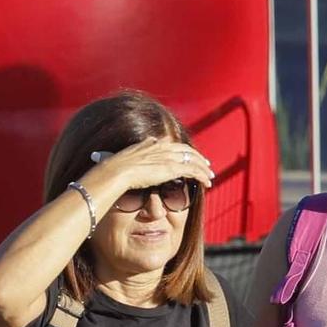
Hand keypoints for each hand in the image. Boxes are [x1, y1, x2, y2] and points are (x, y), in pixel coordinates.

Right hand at [80, 137, 214, 209]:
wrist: (116, 172)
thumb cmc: (116, 169)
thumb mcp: (128, 158)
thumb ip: (138, 154)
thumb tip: (141, 151)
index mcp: (152, 144)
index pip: (174, 146)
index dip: (185, 152)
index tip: (191, 157)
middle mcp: (162, 148)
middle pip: (186, 151)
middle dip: (198, 158)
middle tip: (207, 165)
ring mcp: (167, 157)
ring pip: (193, 160)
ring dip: (203, 168)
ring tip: (210, 176)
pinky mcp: (171, 168)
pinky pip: (193, 171)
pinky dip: (202, 175)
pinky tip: (207, 182)